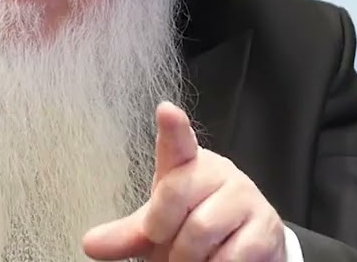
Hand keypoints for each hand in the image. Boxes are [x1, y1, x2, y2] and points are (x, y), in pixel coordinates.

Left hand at [82, 102, 284, 261]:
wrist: (245, 254)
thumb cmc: (193, 233)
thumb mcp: (157, 233)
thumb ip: (127, 236)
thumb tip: (90, 244)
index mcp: (187, 166)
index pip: (178, 142)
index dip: (173, 127)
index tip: (166, 111)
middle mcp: (218, 172)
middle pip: (176, 193)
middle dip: (165, 234)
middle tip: (170, 251)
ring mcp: (244, 197)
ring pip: (201, 229)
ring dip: (190, 258)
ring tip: (195, 261)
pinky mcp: (265, 227)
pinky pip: (231, 255)